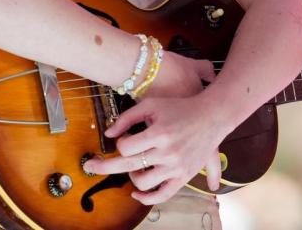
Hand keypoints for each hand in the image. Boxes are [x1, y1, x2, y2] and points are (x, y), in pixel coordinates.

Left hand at [83, 58, 227, 205]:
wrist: (212, 116)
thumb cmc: (179, 108)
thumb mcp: (152, 104)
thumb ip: (127, 117)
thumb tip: (108, 133)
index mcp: (159, 133)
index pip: (126, 147)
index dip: (120, 142)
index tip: (124, 137)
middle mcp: (167, 152)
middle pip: (128, 166)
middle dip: (104, 166)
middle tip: (89, 165)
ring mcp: (176, 167)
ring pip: (143, 182)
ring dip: (131, 175)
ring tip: (133, 166)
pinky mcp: (184, 176)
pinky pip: (163, 195)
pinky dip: (147, 198)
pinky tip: (136, 193)